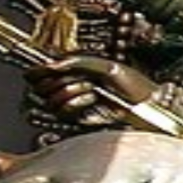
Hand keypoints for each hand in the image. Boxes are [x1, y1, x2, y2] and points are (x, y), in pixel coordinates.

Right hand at [25, 56, 156, 125]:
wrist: (147, 105)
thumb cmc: (133, 85)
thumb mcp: (105, 66)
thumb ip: (77, 62)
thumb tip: (51, 65)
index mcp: (75, 72)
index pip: (41, 73)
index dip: (36, 71)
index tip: (38, 69)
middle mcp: (71, 88)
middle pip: (40, 87)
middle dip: (58, 80)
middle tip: (79, 77)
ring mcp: (74, 105)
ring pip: (49, 100)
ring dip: (69, 91)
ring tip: (91, 88)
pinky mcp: (79, 120)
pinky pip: (63, 110)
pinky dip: (75, 102)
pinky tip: (91, 98)